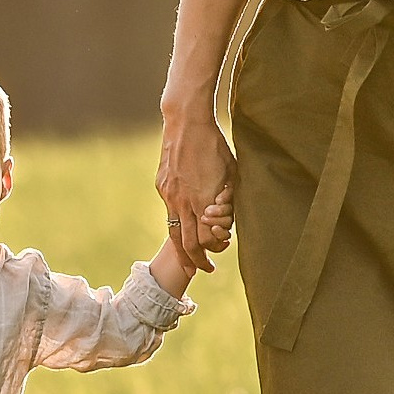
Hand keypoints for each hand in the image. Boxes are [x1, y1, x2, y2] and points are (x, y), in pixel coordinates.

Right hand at [157, 103, 234, 277]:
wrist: (186, 122)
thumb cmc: (215, 146)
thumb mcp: (231, 173)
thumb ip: (228, 200)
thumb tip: (224, 220)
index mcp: (202, 199)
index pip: (205, 239)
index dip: (213, 250)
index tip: (219, 253)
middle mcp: (183, 201)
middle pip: (186, 243)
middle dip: (196, 262)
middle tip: (203, 270)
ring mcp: (169, 194)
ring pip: (174, 231)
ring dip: (182, 250)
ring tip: (188, 262)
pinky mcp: (162, 186)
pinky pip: (169, 211)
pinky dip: (177, 223)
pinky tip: (183, 226)